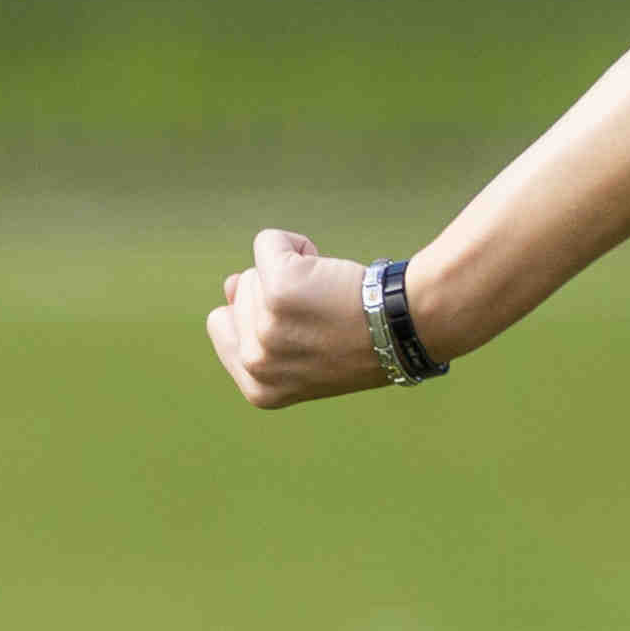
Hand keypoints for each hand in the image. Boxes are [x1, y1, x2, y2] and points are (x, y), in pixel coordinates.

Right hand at [207, 228, 386, 408]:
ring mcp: (264, 324)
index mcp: (259, 388)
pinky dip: (296, 244)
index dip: (260, 314)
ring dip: (293, 274)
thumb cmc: (362, 341)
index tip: (302, 325)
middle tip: (326, 316)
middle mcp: (256, 362)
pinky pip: (269, 242)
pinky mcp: (280, 287)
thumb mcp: (302, 355)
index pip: (222, 326)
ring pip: (254, 272)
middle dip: (277, 296)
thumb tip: (230, 284)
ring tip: (332, 299)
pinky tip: (329, 269)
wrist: (407, 329)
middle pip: (238, 297)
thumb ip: (257, 329)